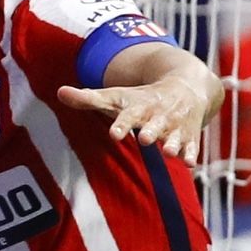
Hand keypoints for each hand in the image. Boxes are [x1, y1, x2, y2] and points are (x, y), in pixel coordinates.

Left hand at [57, 76, 212, 163]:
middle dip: (150, 132)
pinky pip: (191, 146)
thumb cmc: (141, 98)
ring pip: (174, 137)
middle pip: (154, 126)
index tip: (114, 133)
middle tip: (144, 139)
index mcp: (139, 107)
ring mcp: (175, 127)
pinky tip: (189, 163)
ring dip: (171, 144)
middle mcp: (158, 116)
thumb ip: (88, 99)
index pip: (128, 116)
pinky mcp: (189, 137)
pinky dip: (191, 154)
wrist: (185, 87)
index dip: (121, 125)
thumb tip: (59, 91)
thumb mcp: (117, 97)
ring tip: (168, 152)